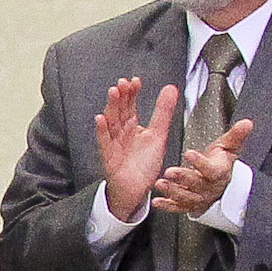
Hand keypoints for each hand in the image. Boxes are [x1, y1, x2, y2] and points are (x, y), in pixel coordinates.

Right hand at [94, 76, 177, 220]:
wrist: (136, 189)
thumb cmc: (144, 164)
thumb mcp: (158, 134)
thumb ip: (163, 111)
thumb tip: (171, 88)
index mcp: (132, 126)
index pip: (130, 105)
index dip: (132, 93)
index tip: (135, 81)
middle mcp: (121, 132)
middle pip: (119, 110)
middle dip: (120, 96)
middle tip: (123, 83)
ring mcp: (113, 143)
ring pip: (111, 122)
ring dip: (111, 107)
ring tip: (113, 92)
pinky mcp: (109, 157)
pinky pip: (104, 142)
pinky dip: (102, 131)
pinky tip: (100, 119)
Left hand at [151, 118, 252, 218]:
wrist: (219, 182)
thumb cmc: (220, 162)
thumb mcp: (228, 147)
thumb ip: (236, 135)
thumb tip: (247, 123)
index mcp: (219, 173)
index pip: (212, 169)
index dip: (201, 163)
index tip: (189, 153)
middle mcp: (209, 187)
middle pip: (197, 184)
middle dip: (183, 178)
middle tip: (170, 172)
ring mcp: (199, 197)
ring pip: (187, 197)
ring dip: (173, 191)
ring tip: (160, 184)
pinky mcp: (189, 205)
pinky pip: (178, 207)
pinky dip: (168, 206)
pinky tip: (158, 202)